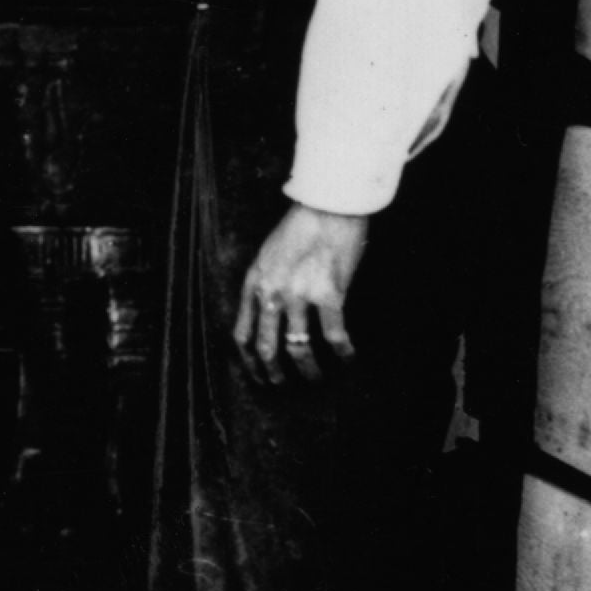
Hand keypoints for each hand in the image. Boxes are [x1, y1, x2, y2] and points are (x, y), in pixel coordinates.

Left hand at [234, 202, 369, 382]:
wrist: (329, 204)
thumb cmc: (302, 225)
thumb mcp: (269, 254)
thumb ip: (267, 285)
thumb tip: (275, 316)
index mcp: (254, 283)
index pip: (242, 334)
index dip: (249, 362)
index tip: (258, 375)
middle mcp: (272, 292)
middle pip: (266, 349)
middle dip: (273, 374)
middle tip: (283, 385)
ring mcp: (300, 295)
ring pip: (298, 348)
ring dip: (309, 371)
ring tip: (317, 379)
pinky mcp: (329, 294)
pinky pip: (334, 336)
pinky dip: (342, 353)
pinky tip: (348, 359)